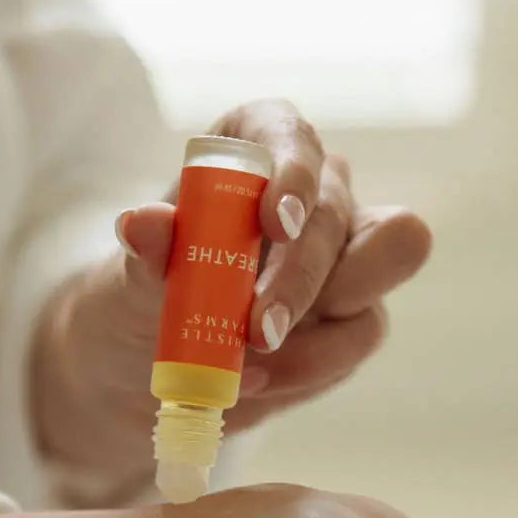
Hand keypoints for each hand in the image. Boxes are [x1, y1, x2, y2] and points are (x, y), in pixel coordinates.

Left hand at [32, 101, 430, 478]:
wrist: (147, 369)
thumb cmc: (144, 301)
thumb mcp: (131, 281)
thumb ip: (146, 253)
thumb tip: (143, 223)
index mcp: (256, 152)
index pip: (291, 136)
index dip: (293, 170)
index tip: (271, 219)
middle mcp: (314, 193)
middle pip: (338, 211)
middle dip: (301, 274)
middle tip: (258, 328)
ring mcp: (345, 253)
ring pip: (386, 259)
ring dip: (320, 321)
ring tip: (253, 362)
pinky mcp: (357, 313)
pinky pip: (362, 331)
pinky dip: (311, 364)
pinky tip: (258, 381)